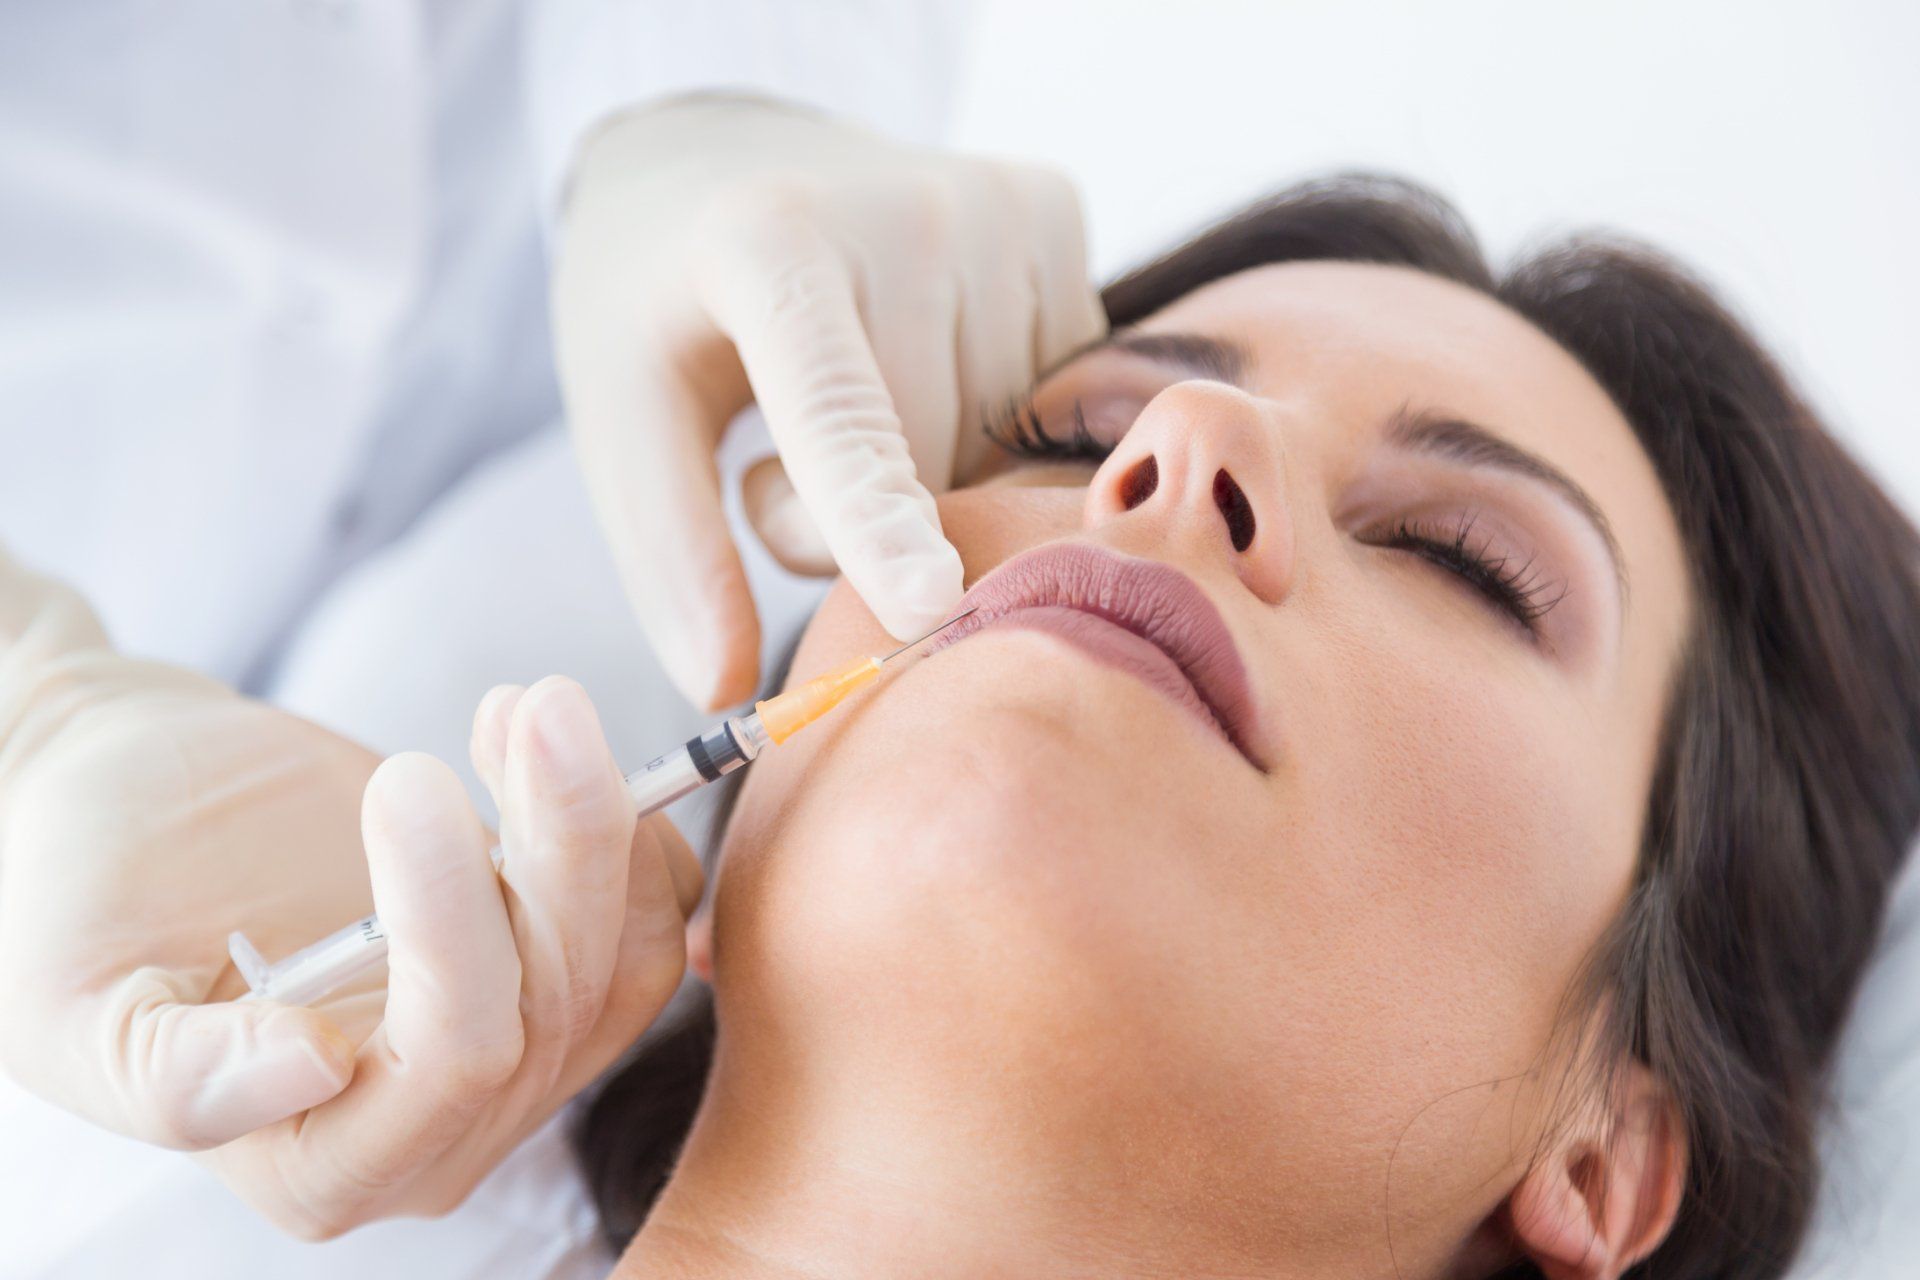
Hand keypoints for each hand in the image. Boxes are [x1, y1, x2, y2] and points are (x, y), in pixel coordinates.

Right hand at [0, 561, 699, 1234]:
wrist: (134, 805)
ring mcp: (515, 1051)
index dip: (452, 925)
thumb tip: (312, 1067)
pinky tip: (523, 737)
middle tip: (528, 701)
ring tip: (529, 704)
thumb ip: (174, 1072)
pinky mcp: (558, 967)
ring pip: (626, 954)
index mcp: (322, 1167)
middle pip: (557, 1002)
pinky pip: (654, 914)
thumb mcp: (72, 1002)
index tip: (404, 775)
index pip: (449, 1066)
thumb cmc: (81, 895)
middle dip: (556, 840)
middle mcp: (440, 1131)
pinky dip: (623, 819)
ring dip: (598, 815)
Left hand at [554, 93, 1105, 708]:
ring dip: (929, 468)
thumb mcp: (622, 417)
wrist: (717, 157)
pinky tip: (925, 360)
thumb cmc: (659, 307)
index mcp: (766, 242)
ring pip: (999, 444)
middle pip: (926, 464)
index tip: (928, 604)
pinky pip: (1050, 392)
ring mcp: (996, 203)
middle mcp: (907, 206)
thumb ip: (671, 551)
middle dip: (859, 516)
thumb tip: (725, 688)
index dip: (876, 519)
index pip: (837, 410)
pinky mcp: (1054, 208)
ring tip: (854, 395)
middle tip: (778, 459)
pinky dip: (988, 414)